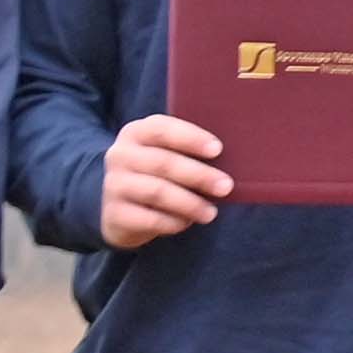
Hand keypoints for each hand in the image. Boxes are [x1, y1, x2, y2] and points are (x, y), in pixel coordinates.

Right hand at [100, 113, 228, 244]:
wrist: (118, 208)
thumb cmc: (157, 175)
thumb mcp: (166, 155)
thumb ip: (189, 150)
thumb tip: (238, 157)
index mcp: (136, 133)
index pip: (161, 129)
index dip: (190, 138)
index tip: (217, 149)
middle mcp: (120, 155)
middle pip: (163, 162)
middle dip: (199, 175)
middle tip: (226, 187)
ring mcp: (113, 185)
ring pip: (157, 191)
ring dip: (190, 203)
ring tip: (211, 212)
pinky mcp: (114, 214)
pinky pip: (149, 219)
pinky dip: (173, 222)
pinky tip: (187, 223)